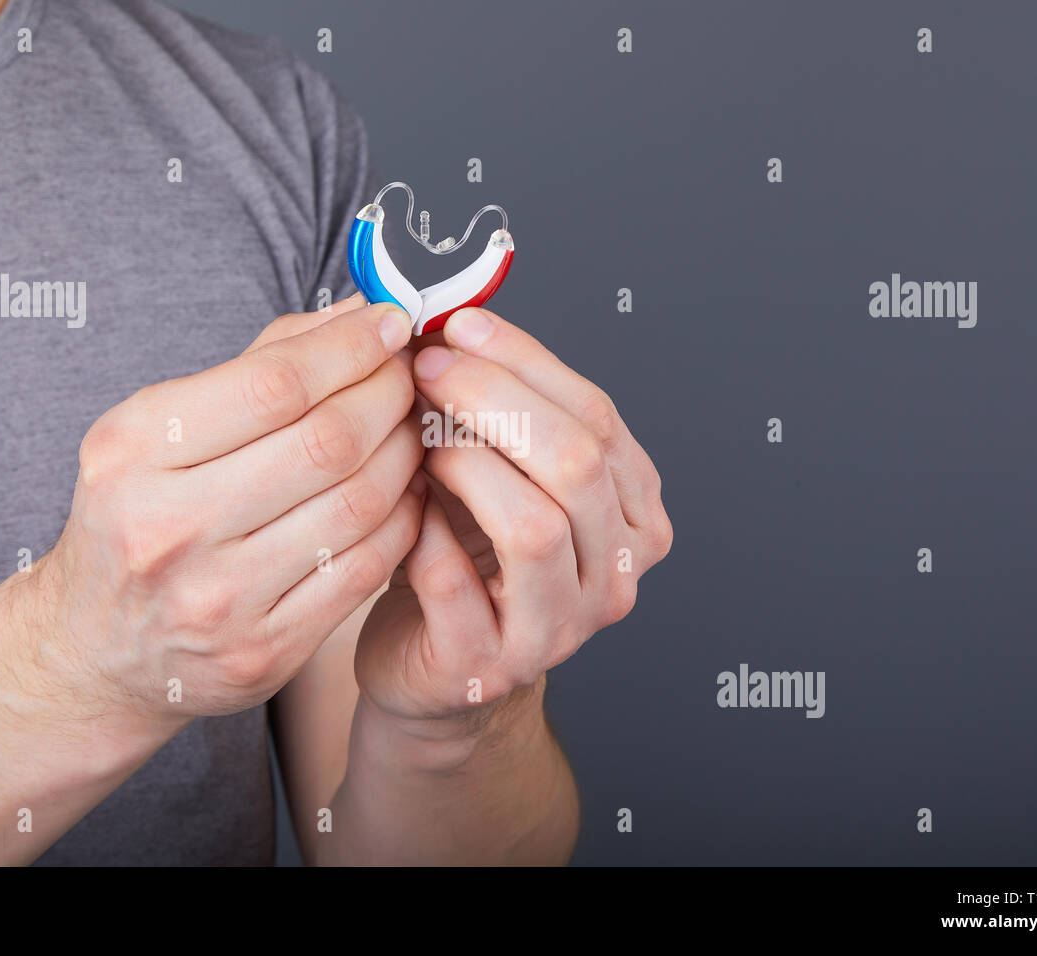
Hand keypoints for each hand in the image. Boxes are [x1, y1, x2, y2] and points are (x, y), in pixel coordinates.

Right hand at [29, 296, 424, 722]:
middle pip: (326, 442)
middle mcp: (168, 527)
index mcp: (133, 452)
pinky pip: (367, 568)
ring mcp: (218, 598)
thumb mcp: (158, 429)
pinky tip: (404, 491)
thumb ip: (259, 365)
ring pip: (359, 503)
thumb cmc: (139, 516)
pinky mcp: (264, 649)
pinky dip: (403, 518)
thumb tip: (356, 312)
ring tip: (409, 427)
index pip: (273, 384)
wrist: (98, 647)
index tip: (390, 324)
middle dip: (388, 394)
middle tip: (409, 376)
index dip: (350, 347)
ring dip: (404, 453)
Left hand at [353, 306, 672, 728]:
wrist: (432, 657)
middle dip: (494, 400)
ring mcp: (558, 630)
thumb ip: (505, 410)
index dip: (526, 361)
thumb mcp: (504, 474)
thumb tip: (459, 322)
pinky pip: (457, 585)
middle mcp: (613, 576)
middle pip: (576, 465)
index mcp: (632, 516)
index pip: (598, 419)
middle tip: (428, 370)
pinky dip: (423, 533)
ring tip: (418, 438)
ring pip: (535, 527)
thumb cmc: (467, 555)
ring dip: (465, 463)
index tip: (461, 325)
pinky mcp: (488, 666)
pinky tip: (404, 505)